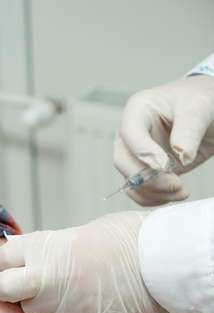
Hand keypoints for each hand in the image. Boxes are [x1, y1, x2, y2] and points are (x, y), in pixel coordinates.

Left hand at [0, 211, 165, 312]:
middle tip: (25, 284)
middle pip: (4, 289)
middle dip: (8, 288)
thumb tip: (19, 258)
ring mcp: (55, 304)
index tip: (18, 262)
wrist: (158, 263)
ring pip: (28, 311)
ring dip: (38, 305)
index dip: (9, 261)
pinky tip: (79, 305)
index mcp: (40, 247)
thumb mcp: (70, 236)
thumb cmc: (122, 241)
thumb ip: (40, 250)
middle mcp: (40, 277)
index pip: (1, 258)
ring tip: (66, 291)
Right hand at [115, 75, 213, 205]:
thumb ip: (189, 129)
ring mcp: (136, 153)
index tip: (167, 165)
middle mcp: (131, 134)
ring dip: (153, 192)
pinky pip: (140, 190)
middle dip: (147, 178)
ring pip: (130, 180)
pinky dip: (154, 198)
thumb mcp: (199, 107)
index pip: (130, 134)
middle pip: (123, 161)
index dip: (144, 152)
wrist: (210, 109)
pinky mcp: (147, 169)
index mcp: (138, 110)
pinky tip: (175, 195)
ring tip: (181, 191)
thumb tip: (180, 154)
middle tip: (175, 184)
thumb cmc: (201, 99)